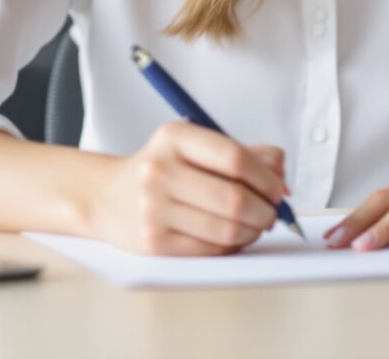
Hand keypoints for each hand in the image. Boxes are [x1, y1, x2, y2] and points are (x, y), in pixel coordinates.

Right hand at [84, 121, 290, 256]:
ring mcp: (154, 208)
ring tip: (255, 226)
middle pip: (234, 198)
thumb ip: (245, 153)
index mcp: (174, 138)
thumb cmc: (163, 170)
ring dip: (253, 231)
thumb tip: (281, 176)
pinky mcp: (153, 242)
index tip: (277, 190)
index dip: (266, 178)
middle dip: (265, 210)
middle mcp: (159, 171)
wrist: (108, 197)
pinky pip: (211, 250)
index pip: (235, 158)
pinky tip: (233, 237)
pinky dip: (233, 246)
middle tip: (271, 213)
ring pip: (227, 229)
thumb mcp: (196, 147)